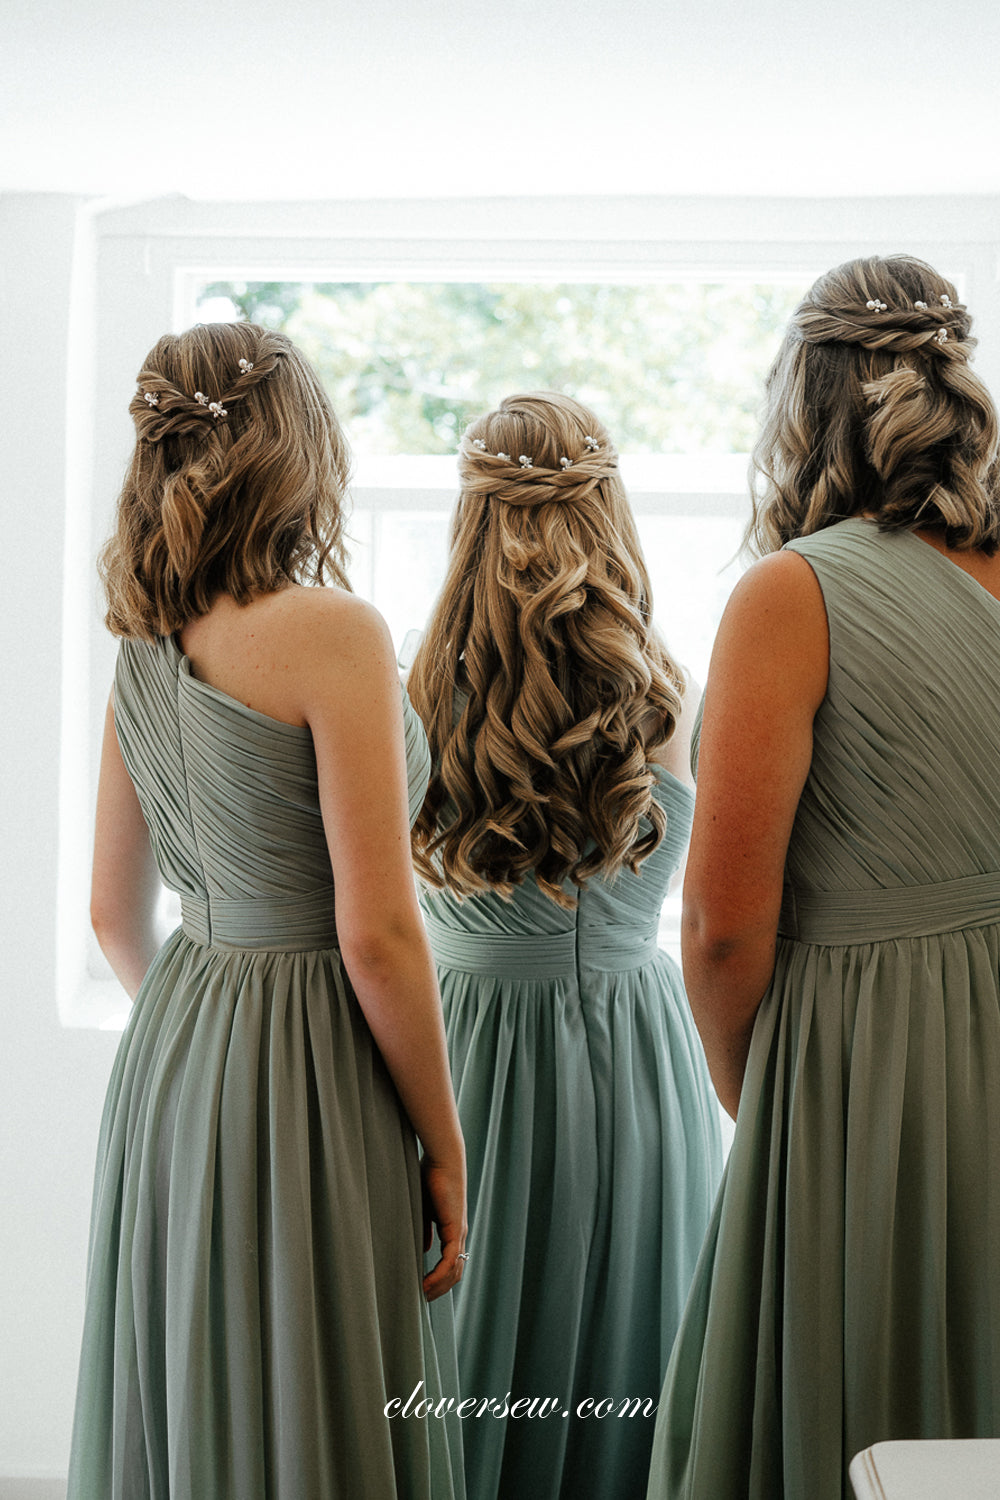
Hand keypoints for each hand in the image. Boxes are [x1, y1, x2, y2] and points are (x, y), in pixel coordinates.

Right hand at [421, 1154, 467, 1301]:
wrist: (443, 1159)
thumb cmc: (430, 1177)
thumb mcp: (423, 1208)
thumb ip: (424, 1228)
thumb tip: (423, 1249)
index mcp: (452, 1229)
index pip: (450, 1263)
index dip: (438, 1279)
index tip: (422, 1289)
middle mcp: (459, 1234)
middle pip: (455, 1273)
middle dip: (439, 1289)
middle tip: (422, 1300)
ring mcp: (459, 1232)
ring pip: (454, 1271)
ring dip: (439, 1287)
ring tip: (422, 1296)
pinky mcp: (455, 1228)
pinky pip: (449, 1261)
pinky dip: (438, 1275)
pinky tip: (425, 1284)